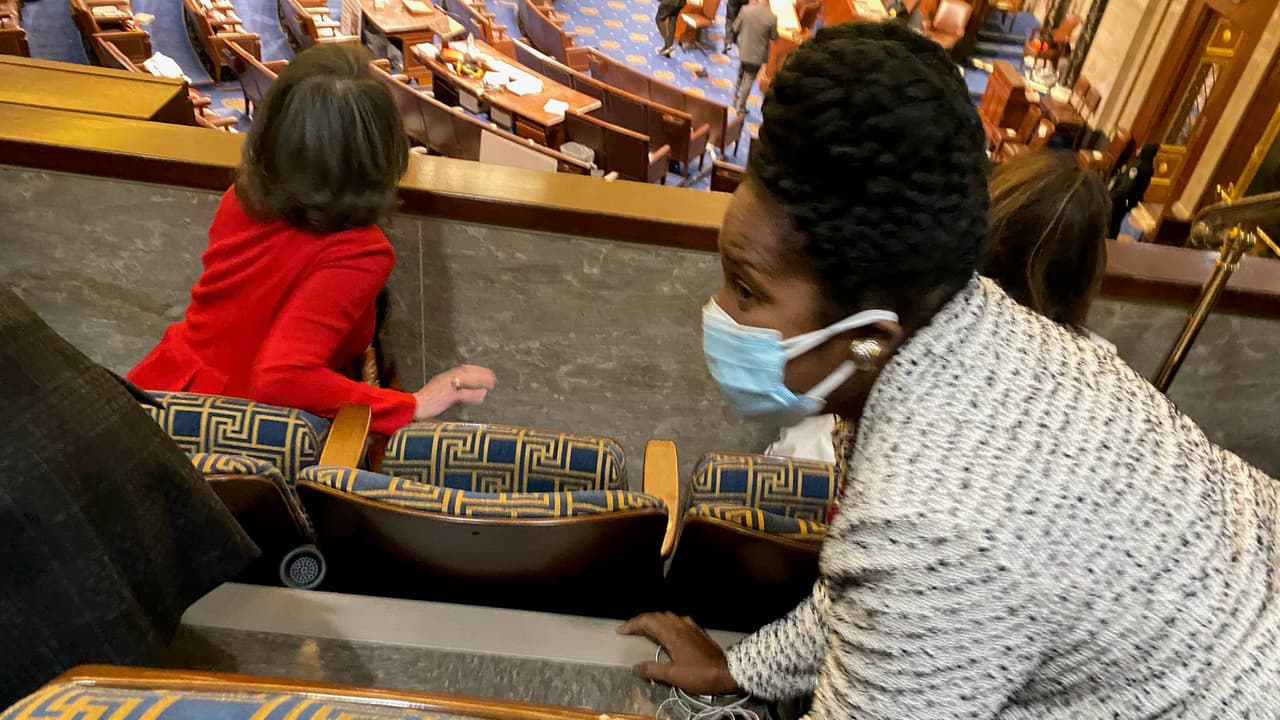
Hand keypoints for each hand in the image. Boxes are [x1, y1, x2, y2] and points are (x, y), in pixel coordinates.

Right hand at [413, 364, 495, 419]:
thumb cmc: (421, 405)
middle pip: (466, 371)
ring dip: (480, 380)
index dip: (474, 370)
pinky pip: (464, 392)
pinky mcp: (447, 395)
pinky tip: (482, 395)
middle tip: (492, 376)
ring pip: (467, 380)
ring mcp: (446, 386)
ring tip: (491, 383)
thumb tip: (462, 396)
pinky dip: (474, 393)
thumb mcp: (437, 396)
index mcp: (442, 378)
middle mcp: (444, 379)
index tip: (485, 372)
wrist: (412, 408)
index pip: (461, 369)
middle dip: (480, 373)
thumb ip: (450, 395)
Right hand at [617, 612, 738, 694]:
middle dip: (641, 621)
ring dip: (654, 620)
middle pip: (656, 616)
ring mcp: (690, 626)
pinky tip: (667, 631)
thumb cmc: (699, 673)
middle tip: (629, 630)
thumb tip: (635, 667)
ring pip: (667, 616)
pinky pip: (677, 620)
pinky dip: (666, 622)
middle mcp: (680, 624)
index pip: (647, 621)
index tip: (621, 630)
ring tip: (644, 629)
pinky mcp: (697, 630)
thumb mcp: (673, 675)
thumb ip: (653, 669)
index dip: (632, 624)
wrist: (726, 672)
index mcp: (672, 633)